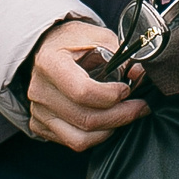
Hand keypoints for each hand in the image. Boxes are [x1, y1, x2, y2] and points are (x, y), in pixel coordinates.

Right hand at [24, 20, 146, 149]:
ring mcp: (38, 111)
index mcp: (50, 63)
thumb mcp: (96, 36)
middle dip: (121, 116)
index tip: (127, 89)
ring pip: (81, 138)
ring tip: (125, 115)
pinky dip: (96, 136)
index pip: (83, 92)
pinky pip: (73, 142)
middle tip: (140, 107)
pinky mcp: (40, 125)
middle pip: (85, 118)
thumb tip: (139, 73)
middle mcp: (40, 90)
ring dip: (110, 128)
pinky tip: (107, 122)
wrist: (46, 48)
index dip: (111, 96)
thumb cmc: (72, 41)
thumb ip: (119, 53)